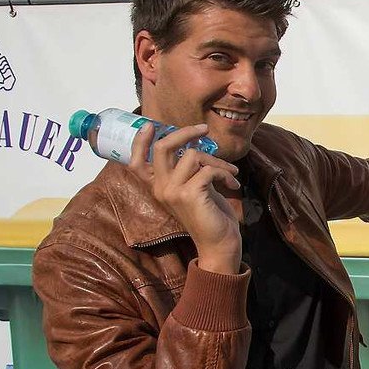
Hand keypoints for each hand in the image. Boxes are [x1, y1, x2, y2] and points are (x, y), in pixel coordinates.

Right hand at [130, 123, 242, 273]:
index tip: (149, 125)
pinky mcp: (189, 194)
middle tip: (204, 129)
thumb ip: (188, 170)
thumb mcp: (194, 188)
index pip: (136, 163)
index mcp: (158, 187)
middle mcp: (160, 188)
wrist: (219, 243)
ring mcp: (173, 191)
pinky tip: (232, 184)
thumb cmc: (210, 215)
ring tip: (229, 173)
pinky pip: (208, 169)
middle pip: (162, 147)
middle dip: (185, 132)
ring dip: (216, 160)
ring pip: (192, 155)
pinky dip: (224, 173)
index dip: (139, 142)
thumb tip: (193, 144)